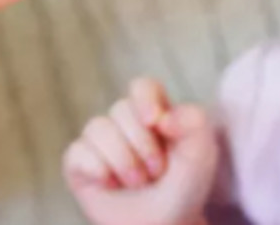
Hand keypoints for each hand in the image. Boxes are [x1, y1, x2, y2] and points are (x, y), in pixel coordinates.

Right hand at [63, 78, 218, 224]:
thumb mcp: (201, 156)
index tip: (155, 121)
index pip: (143, 87)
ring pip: (98, 127)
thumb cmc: (183, 192)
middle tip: (157, 172)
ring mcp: (98, 143)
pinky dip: (97, 169)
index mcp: (154, 115)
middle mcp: (123, 124)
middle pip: (120, 108)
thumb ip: (194, 123)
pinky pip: (78, 152)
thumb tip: (161, 116)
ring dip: (123, 160)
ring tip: (136, 183)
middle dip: (142, 144)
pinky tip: (109, 184)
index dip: (145, 98)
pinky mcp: (78, 163)